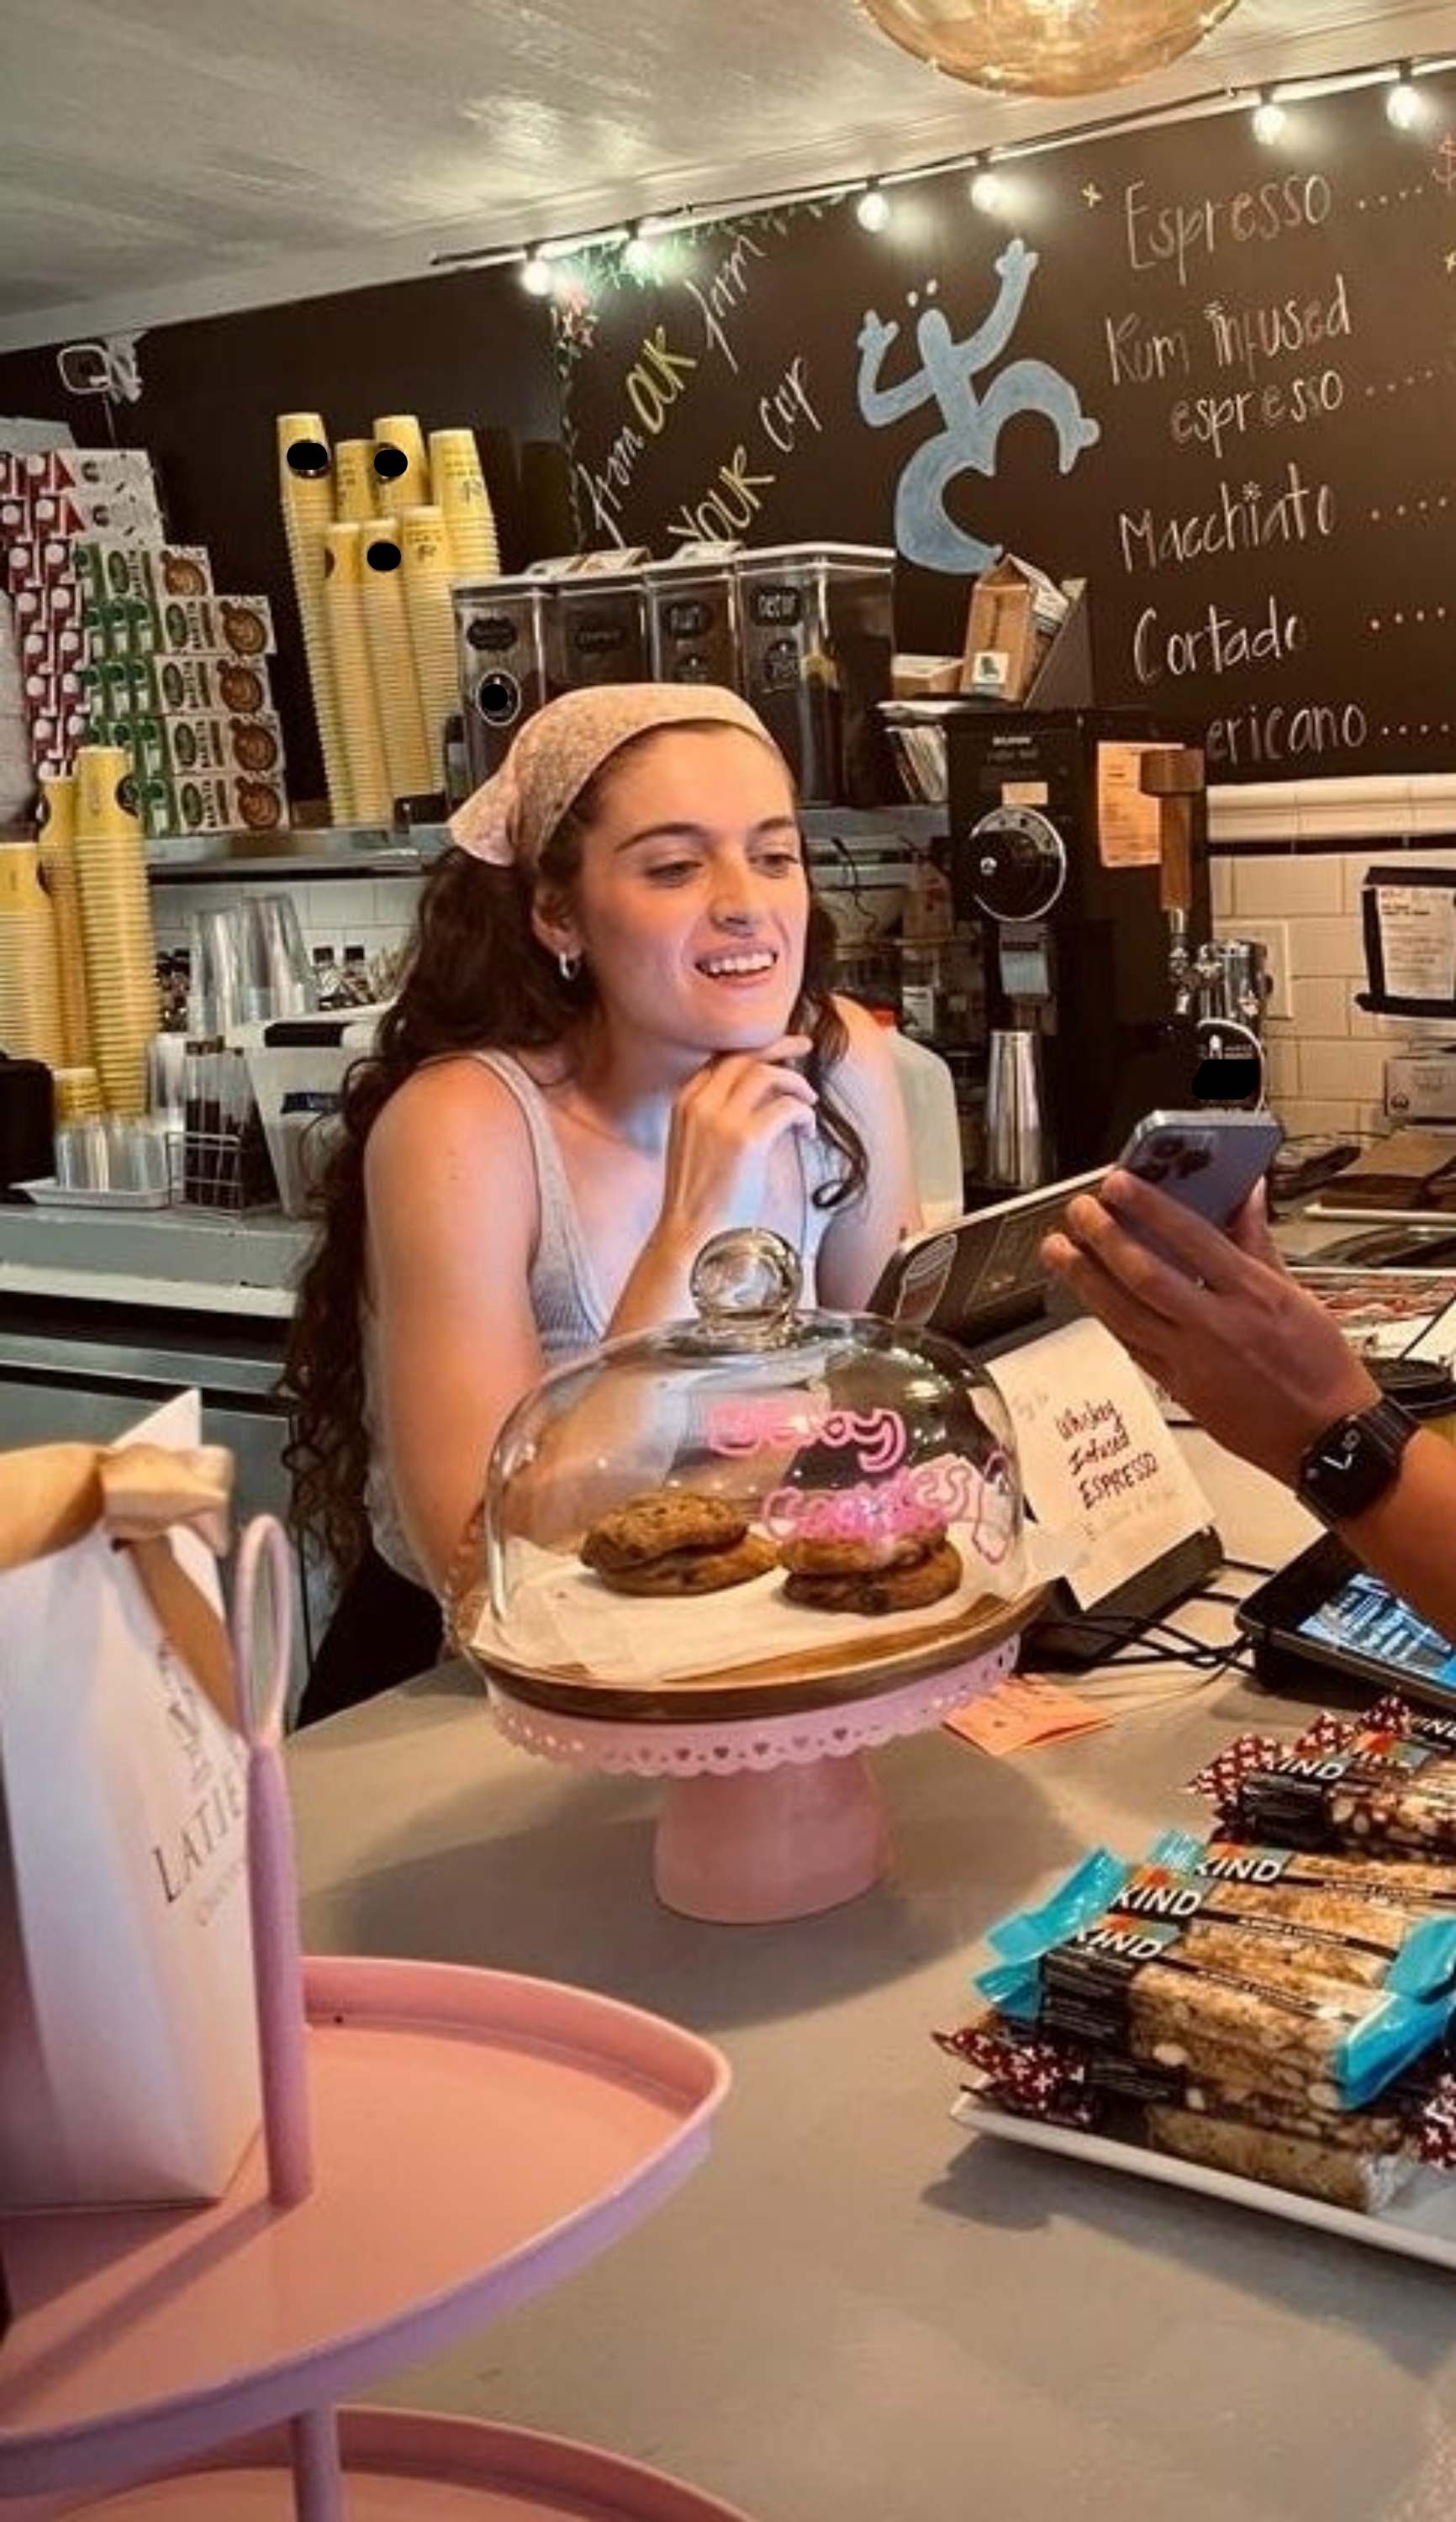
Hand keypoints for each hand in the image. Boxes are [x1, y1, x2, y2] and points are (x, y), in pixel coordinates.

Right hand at [659, 1034, 817, 1244]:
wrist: (691, 1235)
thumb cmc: (699, 1200)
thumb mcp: (694, 1145)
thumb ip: (716, 1117)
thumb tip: (760, 1101)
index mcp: (685, 1102)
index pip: (723, 1059)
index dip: (754, 1050)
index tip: (777, 1050)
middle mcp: (700, 1103)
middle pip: (745, 1056)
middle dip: (779, 1046)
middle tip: (804, 1046)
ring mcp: (721, 1119)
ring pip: (768, 1074)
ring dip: (796, 1083)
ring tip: (810, 1102)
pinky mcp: (746, 1139)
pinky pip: (787, 1107)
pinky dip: (804, 1114)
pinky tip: (807, 1132)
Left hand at [1040, 1171, 1379, 1485]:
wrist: (1326, 1438)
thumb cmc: (1321, 1370)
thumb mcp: (1298, 1295)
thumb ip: (1258, 1243)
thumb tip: (1244, 1196)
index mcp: (1253, 1296)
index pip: (1191, 1239)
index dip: (1150, 1208)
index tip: (1119, 1184)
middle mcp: (1217, 1327)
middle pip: (1145, 1276)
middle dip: (1104, 1239)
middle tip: (1078, 1211)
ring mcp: (1192, 1361)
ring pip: (1124, 1314)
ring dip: (1085, 1279)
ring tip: (1058, 1251)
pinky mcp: (1178, 1388)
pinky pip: (1132, 1347)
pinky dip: (1107, 1318)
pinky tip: (1088, 1297)